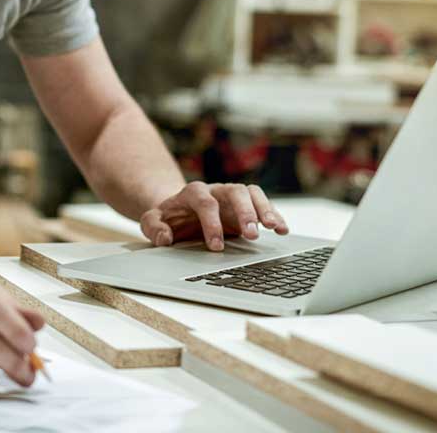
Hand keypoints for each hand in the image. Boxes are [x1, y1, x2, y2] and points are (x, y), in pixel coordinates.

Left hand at [139, 181, 289, 250]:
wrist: (180, 211)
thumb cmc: (169, 218)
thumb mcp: (153, 221)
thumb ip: (153, 227)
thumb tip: (164, 238)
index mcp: (193, 192)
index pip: (205, 202)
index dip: (211, 223)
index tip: (216, 246)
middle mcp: (216, 190)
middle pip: (234, 191)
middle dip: (244, 212)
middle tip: (251, 235)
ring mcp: (232, 196)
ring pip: (252, 193)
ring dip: (264, 209)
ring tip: (274, 228)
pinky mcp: (245, 206)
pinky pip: (263, 204)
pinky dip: (274, 215)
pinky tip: (282, 230)